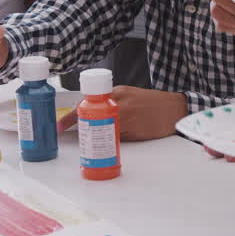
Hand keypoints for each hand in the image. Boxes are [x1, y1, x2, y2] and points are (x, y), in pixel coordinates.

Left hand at [58, 86, 185, 140]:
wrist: (174, 109)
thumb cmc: (152, 103)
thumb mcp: (130, 95)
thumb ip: (112, 102)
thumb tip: (92, 116)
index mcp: (118, 92)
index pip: (88, 102)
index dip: (71, 116)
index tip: (60, 126)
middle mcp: (120, 104)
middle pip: (92, 118)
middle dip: (82, 129)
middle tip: (75, 136)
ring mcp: (127, 118)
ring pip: (103, 130)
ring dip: (96, 138)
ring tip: (93, 142)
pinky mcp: (134, 132)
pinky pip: (116, 139)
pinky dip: (110, 142)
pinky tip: (111, 143)